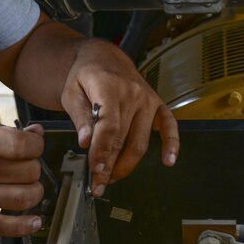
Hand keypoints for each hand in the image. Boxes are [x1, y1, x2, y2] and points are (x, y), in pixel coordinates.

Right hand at [0, 119, 44, 235]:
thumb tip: (37, 132)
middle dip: (34, 168)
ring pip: (23, 198)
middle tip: (24, 167)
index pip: (22, 145)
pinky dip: (23, 226)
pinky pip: (1, 226)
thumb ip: (4, 130)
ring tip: (26, 187)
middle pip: (28, 172)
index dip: (37, 145)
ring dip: (33, 193)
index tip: (34, 146)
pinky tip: (35, 221)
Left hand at [60, 39, 178, 196]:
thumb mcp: (71, 92)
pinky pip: (169, 126)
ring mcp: (148, 99)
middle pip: (123, 138)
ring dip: (127, 165)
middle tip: (97, 185)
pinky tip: (168, 161)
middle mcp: (132, 92)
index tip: (95, 169)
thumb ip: (79, 116)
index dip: (102, 150)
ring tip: (111, 179)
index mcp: (108, 85)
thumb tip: (86, 141)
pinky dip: (172, 144)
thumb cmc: (85, 76)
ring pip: (140, 141)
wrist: (103, 58)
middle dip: (109, 165)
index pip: (108, 125)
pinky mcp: (158, 105)